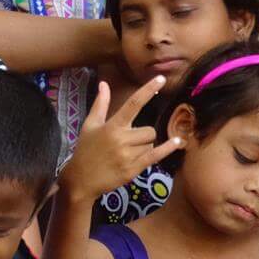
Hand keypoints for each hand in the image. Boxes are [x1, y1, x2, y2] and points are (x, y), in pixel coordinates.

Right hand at [61, 77, 182, 202]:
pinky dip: (167, 149)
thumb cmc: (85, 150)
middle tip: (130, 143)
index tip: (161, 78)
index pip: (133, 103)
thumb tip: (104, 84)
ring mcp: (128, 155)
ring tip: (129, 153)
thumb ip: (100, 104)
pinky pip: (155, 156)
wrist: (81, 179)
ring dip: (145, 146)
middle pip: (149, 130)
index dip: (148, 90)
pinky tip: (177, 142)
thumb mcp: (90, 125)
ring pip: (151, 143)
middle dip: (144, 135)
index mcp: (112, 126)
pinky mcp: (133, 169)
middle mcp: (121, 139)